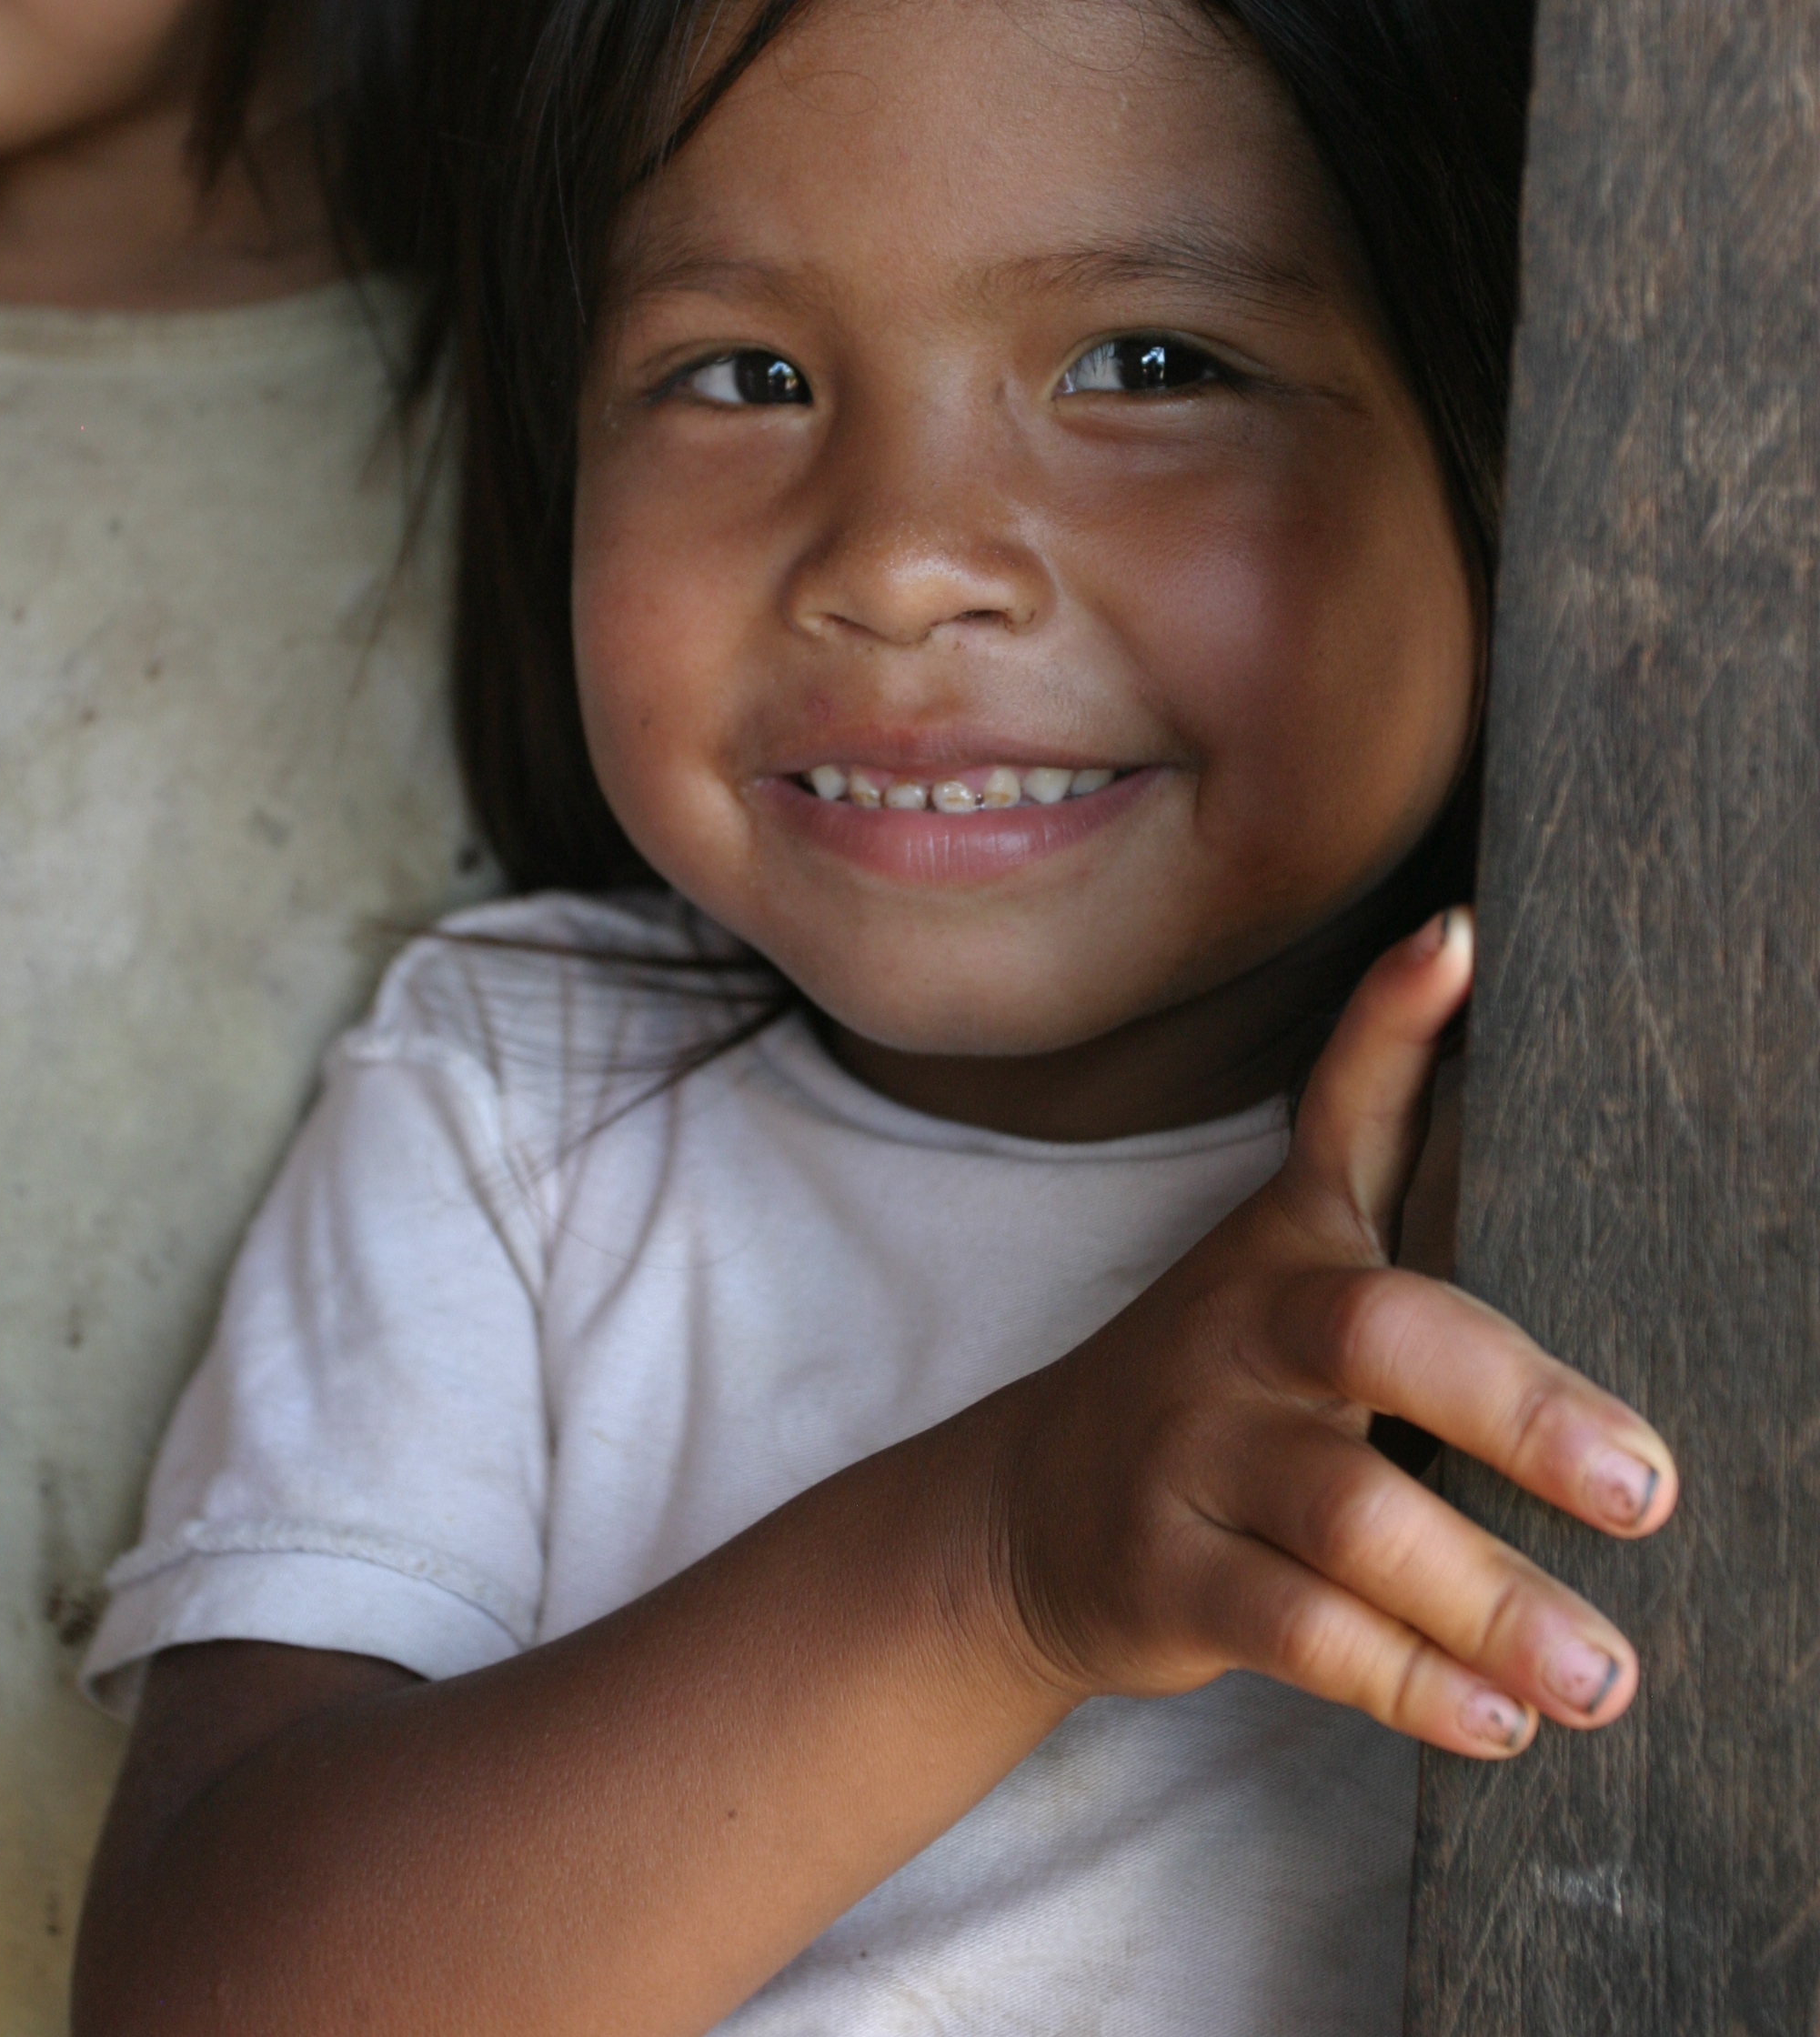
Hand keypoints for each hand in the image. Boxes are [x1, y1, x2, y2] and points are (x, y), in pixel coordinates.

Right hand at [991, 910, 1675, 1756]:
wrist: (1026, 1518)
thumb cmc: (1221, 1400)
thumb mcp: (1288, 1286)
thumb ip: (1408, 1215)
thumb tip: (1538, 1094)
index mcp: (1289, 1243)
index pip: (1343, 1112)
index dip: (1391, 1026)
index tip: (1455, 946)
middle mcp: (1239, 1328)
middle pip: (1379, 1333)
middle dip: (1517, 1404)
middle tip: (1642, 1486)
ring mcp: (1194, 1450)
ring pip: (1350, 1510)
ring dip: (1488, 1597)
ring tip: (1606, 1671)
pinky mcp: (1168, 1572)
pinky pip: (1299, 1630)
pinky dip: (1408, 1682)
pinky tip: (1496, 1722)